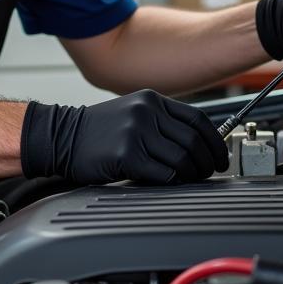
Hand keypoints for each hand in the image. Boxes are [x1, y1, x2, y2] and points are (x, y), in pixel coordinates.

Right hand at [20, 89, 229, 185]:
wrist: (62, 137)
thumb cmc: (98, 131)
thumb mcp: (133, 112)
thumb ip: (163, 122)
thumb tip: (199, 143)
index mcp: (152, 100)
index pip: (199, 119)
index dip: (216, 142)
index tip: (220, 157)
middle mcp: (147, 112)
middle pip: (194, 140)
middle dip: (207, 162)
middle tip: (208, 173)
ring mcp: (136, 132)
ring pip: (182, 158)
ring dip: (191, 174)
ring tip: (189, 180)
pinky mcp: (126, 155)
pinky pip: (163, 173)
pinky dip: (172, 181)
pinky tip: (169, 182)